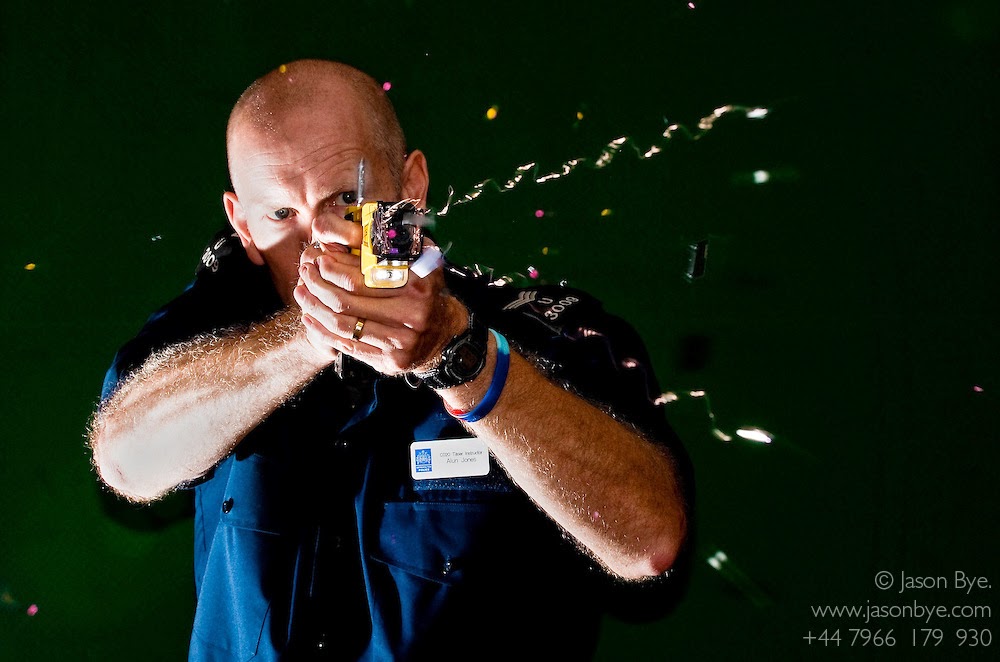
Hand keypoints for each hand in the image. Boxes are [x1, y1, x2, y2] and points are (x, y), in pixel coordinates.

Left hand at [292, 242, 464, 374]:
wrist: (444, 336)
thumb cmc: (425, 295)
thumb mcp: (424, 265)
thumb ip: (403, 248)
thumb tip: (368, 229)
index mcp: (417, 286)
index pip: (363, 278)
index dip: (334, 268)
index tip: (319, 259)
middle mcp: (412, 315)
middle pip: (348, 302)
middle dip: (319, 286)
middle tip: (305, 274)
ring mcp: (401, 341)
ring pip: (344, 324)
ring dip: (316, 308)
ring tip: (302, 294)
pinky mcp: (391, 361)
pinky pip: (348, 345)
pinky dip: (324, 331)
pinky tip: (311, 318)